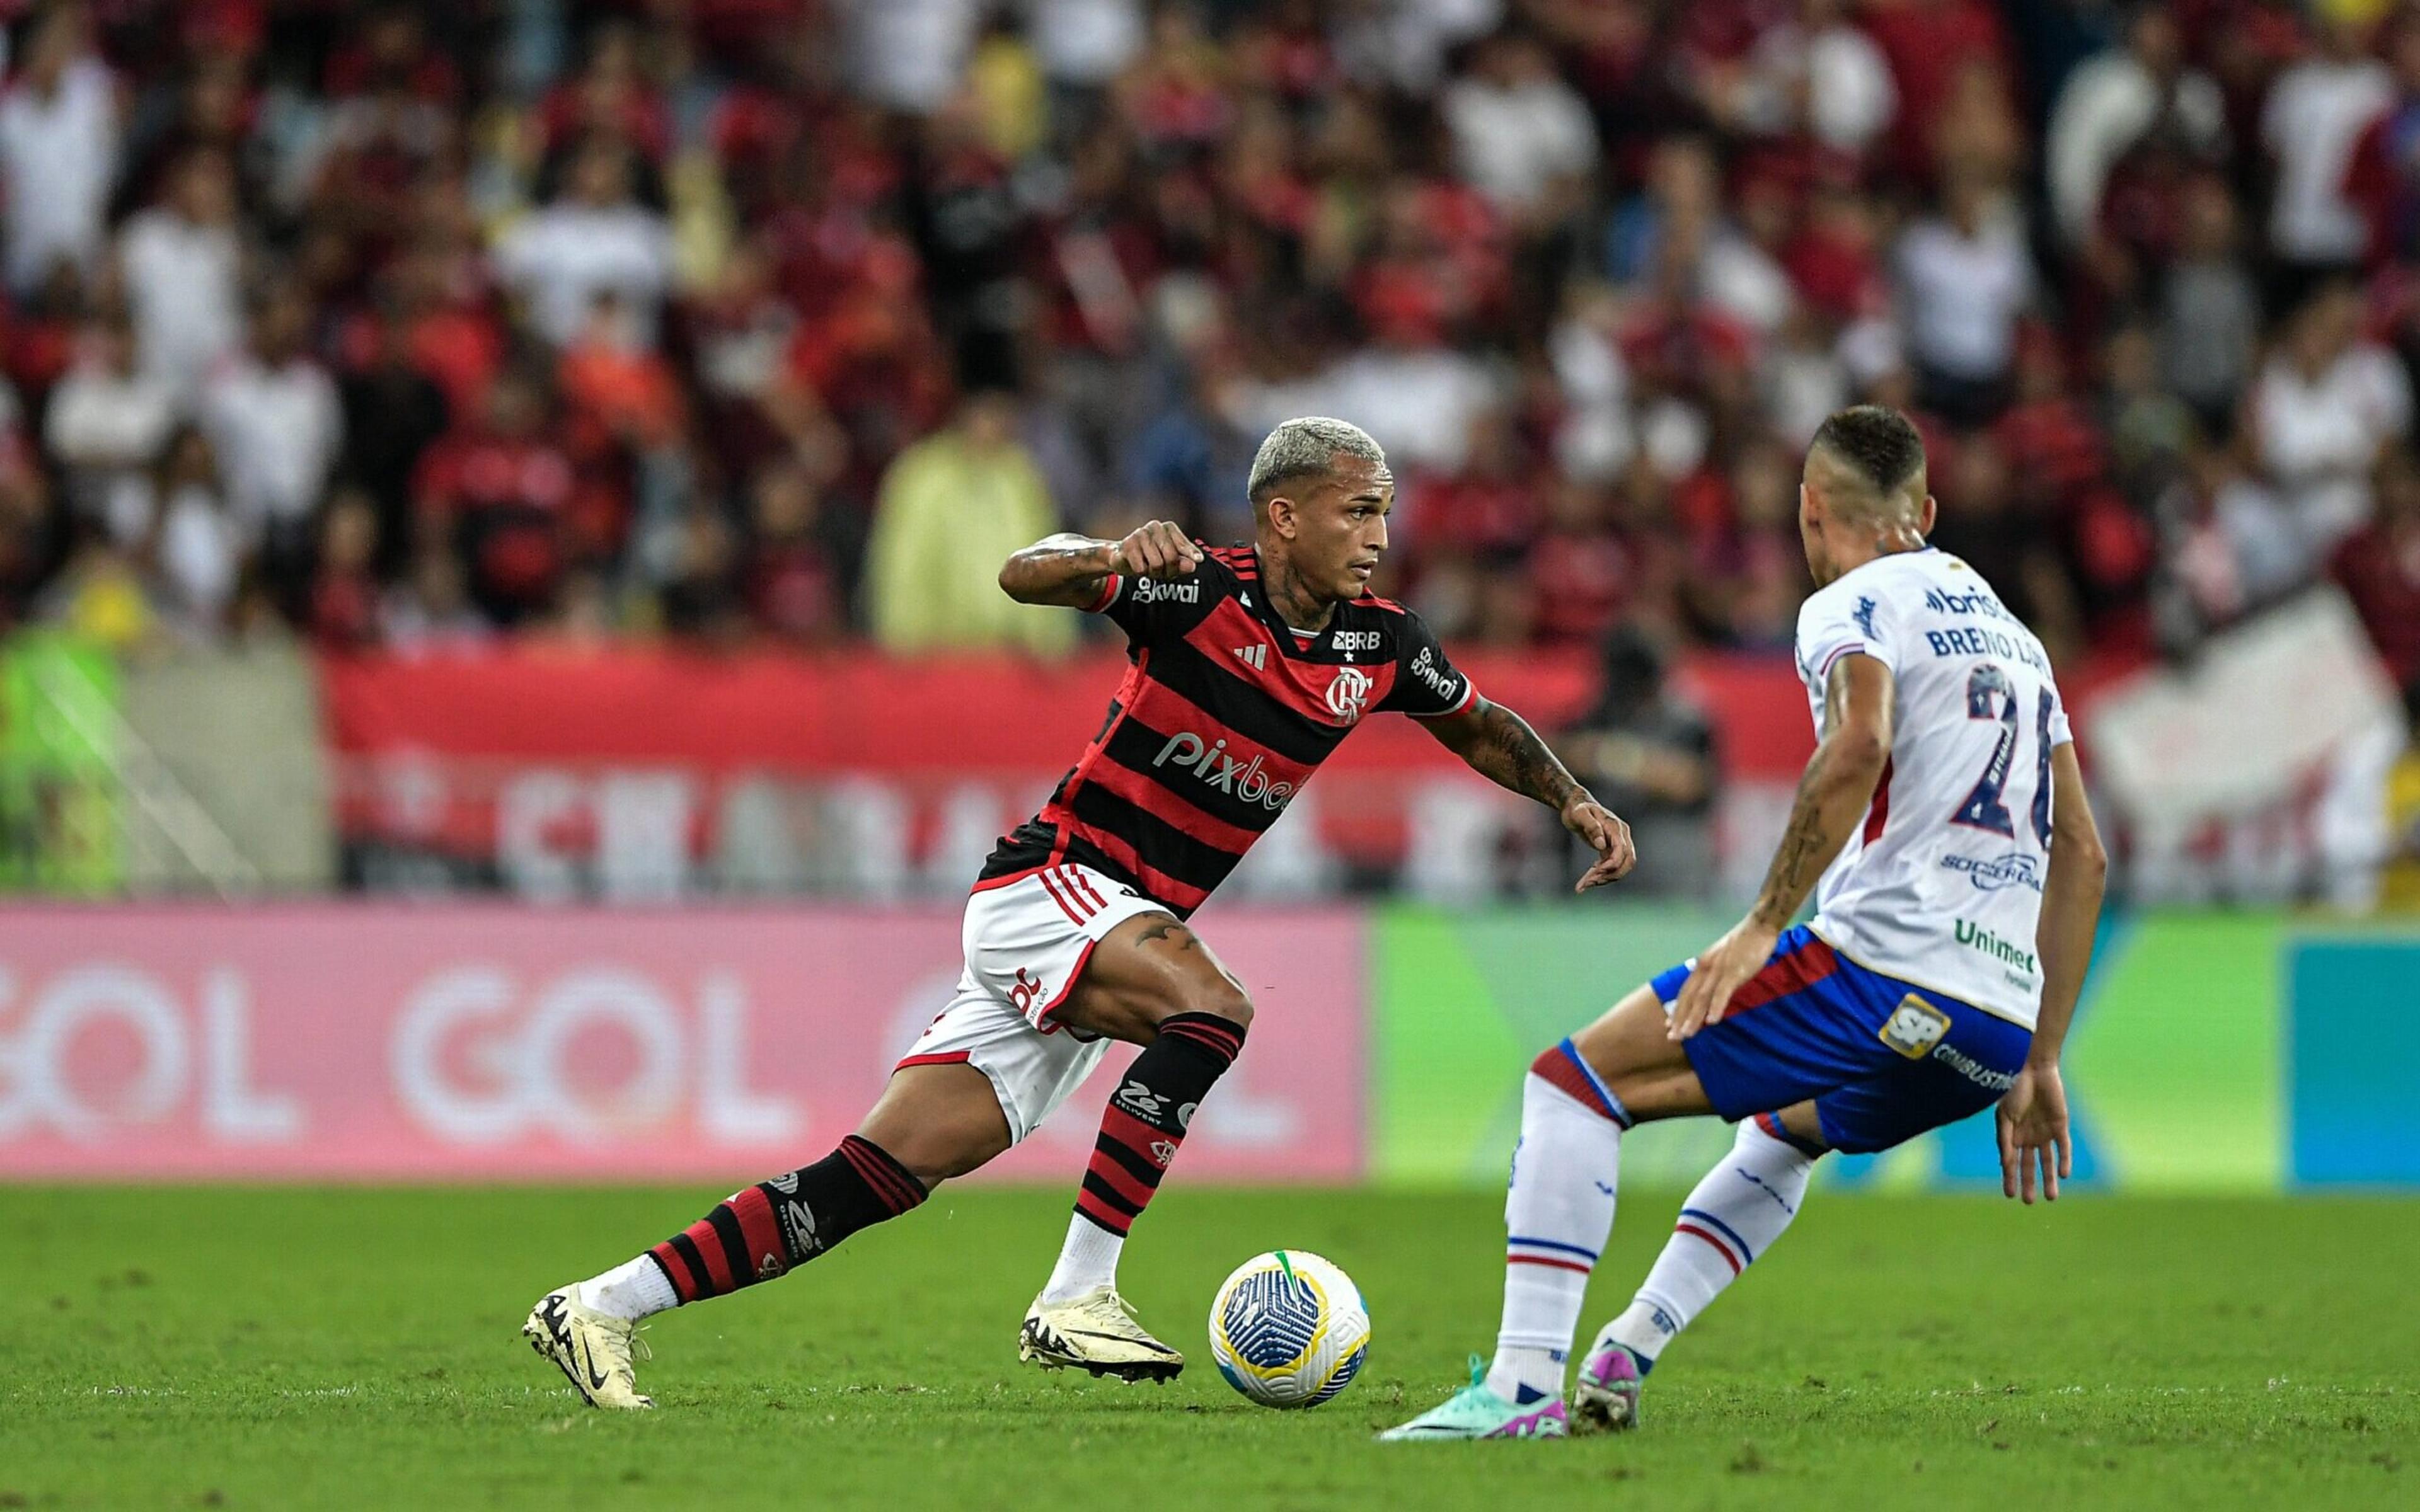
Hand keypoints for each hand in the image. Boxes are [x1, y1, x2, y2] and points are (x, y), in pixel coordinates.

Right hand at [1110, 521, 1202, 581]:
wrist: (1122, 557)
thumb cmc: (1150, 557)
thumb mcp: (1169, 561)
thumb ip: (1183, 562)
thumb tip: (1193, 564)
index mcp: (1168, 528)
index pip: (1182, 544)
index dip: (1189, 554)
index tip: (1199, 560)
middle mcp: (1155, 527)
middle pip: (1171, 557)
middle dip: (1169, 570)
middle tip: (1163, 572)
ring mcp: (1140, 534)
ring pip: (1157, 564)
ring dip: (1154, 572)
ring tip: (1149, 567)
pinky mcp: (1128, 545)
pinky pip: (1141, 568)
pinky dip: (1141, 572)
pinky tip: (1137, 565)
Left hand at [1562, 797, 1635, 891]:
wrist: (1575, 805)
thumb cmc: (1577, 809)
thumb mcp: (1580, 815)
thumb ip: (1592, 827)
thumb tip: (1601, 845)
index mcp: (1616, 827)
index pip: (1622, 850)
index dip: (1611, 864)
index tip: (1594, 872)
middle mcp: (1621, 836)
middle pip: (1626, 862)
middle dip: (1609, 875)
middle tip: (1588, 883)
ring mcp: (1618, 843)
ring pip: (1620, 867)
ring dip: (1605, 878)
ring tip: (1584, 885)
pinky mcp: (1611, 849)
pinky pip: (1612, 866)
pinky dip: (1601, 875)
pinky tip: (1586, 880)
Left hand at [1667, 917, 1779, 1041]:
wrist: (1758, 926)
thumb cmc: (1743, 944)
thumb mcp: (1722, 960)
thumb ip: (1714, 975)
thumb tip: (1710, 991)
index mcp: (1702, 966)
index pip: (1686, 991)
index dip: (1677, 1009)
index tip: (1669, 1025)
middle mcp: (1705, 968)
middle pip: (1689, 998)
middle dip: (1680, 1019)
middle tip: (1672, 1038)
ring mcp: (1718, 970)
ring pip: (1702, 998)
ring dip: (1693, 1018)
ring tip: (1686, 1035)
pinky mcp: (1733, 972)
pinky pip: (1722, 992)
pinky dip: (1716, 1007)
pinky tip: (1712, 1021)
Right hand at [1996, 1063, 2070, 1204]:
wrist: (2034, 1070)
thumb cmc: (2013, 1090)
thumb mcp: (2004, 1116)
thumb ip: (2005, 1140)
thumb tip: (2005, 1164)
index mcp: (2012, 1135)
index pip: (2011, 1162)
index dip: (2010, 1178)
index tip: (2009, 1195)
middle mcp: (2028, 1137)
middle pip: (2029, 1166)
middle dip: (2029, 1183)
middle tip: (2029, 1202)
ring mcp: (2044, 1133)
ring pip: (2047, 1161)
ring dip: (2049, 1178)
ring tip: (2051, 1196)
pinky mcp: (2060, 1126)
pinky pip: (2063, 1147)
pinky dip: (2063, 1161)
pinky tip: (2063, 1174)